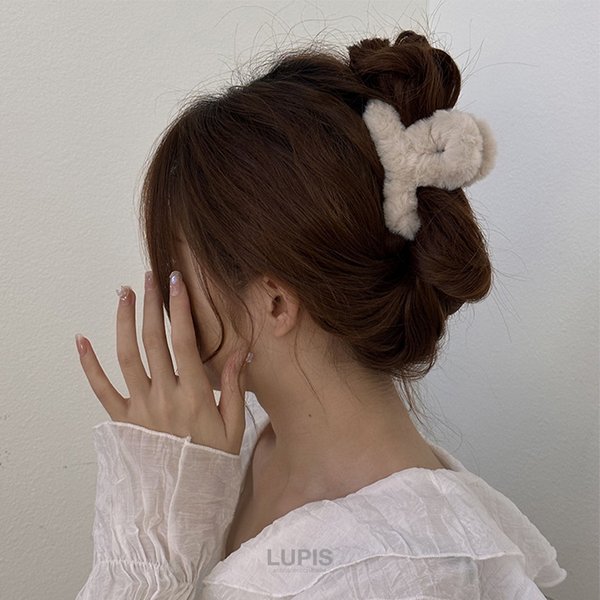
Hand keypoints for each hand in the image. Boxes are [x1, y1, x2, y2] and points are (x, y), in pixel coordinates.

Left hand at [75, 270, 249, 454]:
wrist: (180, 502)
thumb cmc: (211, 462)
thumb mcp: (234, 427)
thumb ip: (236, 387)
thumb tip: (243, 351)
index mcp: (194, 395)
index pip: (184, 340)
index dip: (180, 308)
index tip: (177, 282)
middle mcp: (163, 395)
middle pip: (153, 339)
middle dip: (151, 304)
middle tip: (149, 277)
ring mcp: (139, 407)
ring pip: (126, 356)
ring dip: (124, 322)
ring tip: (124, 294)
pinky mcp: (122, 420)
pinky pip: (101, 389)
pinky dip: (89, 364)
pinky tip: (82, 340)